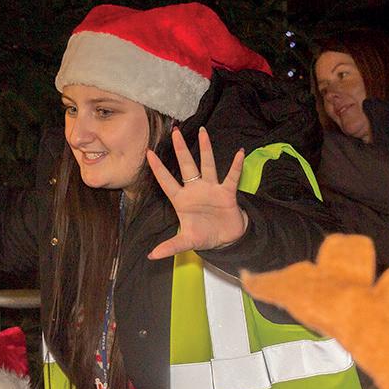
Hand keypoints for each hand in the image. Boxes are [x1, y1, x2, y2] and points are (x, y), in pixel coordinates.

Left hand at [145, 127, 247, 259]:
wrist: (226, 238)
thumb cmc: (204, 236)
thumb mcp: (186, 242)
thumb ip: (170, 246)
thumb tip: (151, 256)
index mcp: (182, 200)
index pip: (167, 181)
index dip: (158, 169)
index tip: (149, 153)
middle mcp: (195, 190)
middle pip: (187, 166)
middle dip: (181, 150)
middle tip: (175, 132)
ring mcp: (211, 189)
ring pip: (207, 165)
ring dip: (206, 149)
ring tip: (203, 132)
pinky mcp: (227, 193)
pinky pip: (231, 177)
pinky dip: (235, 166)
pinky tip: (239, 153)